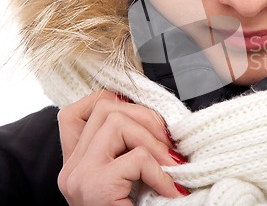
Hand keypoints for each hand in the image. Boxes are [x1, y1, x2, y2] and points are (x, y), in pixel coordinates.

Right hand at [57, 90, 188, 204]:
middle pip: (105, 108)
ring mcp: (80, 176)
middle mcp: (71, 167)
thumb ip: (128, 152)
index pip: (74, 112)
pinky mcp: (96, 186)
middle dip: (147, 119)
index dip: (109, 102)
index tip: (142, 118)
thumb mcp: (126, 180)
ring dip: (154, 141)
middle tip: (168, 147)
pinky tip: (170, 189)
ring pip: (117, 121)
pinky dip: (161, 171)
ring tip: (170, 167)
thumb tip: (161, 122)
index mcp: (76, 164)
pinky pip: (138, 157)